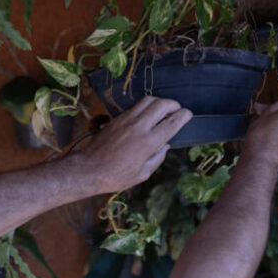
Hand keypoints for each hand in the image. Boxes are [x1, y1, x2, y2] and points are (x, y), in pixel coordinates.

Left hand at [71, 96, 192, 192]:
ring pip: (148, 100)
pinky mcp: (117, 119)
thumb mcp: (142, 174)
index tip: (188, 114)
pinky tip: (148, 114)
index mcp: (147, 143)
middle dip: (174, 105)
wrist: (88, 169)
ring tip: (164, 109)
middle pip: (161, 105)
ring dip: (160, 102)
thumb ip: (157, 158)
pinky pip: (136, 106)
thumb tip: (166, 145)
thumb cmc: (115, 177)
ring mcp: (126, 120)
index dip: (183, 116)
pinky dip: (146, 106)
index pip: (171, 123)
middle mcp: (138, 127)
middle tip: (178, 110)